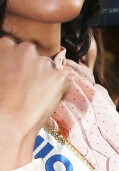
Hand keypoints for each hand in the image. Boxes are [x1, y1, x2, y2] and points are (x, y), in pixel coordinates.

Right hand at [0, 37, 69, 170]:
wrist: (5, 125)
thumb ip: (4, 63)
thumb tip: (9, 69)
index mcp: (6, 46)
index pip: (14, 46)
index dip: (15, 62)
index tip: (14, 74)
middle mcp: (27, 50)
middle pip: (33, 55)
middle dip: (30, 67)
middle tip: (24, 86)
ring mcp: (45, 63)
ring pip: (48, 68)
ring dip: (44, 78)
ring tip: (33, 97)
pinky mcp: (60, 77)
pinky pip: (62, 83)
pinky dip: (57, 91)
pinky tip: (45, 103)